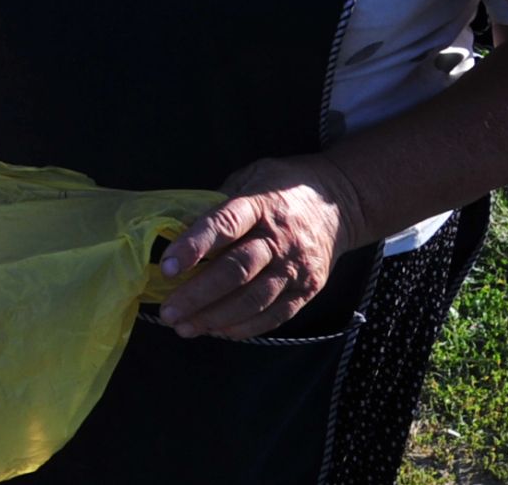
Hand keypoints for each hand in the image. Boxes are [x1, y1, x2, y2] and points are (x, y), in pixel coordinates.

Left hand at [157, 156, 361, 340]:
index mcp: (259, 205)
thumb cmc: (282, 187)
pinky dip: (244, 326)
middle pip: (236, 271)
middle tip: (168, 311)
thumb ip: (217, 203)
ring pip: (254, 299)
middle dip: (198, 295)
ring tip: (185, 327)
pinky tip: (218, 330)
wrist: (341, 201)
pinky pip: (275, 314)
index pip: (223, 226)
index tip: (166, 267)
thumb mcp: (249, 177)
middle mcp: (279, 239)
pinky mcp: (308, 288)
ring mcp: (296, 267)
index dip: (193, 247)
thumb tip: (176, 230)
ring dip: (216, 317)